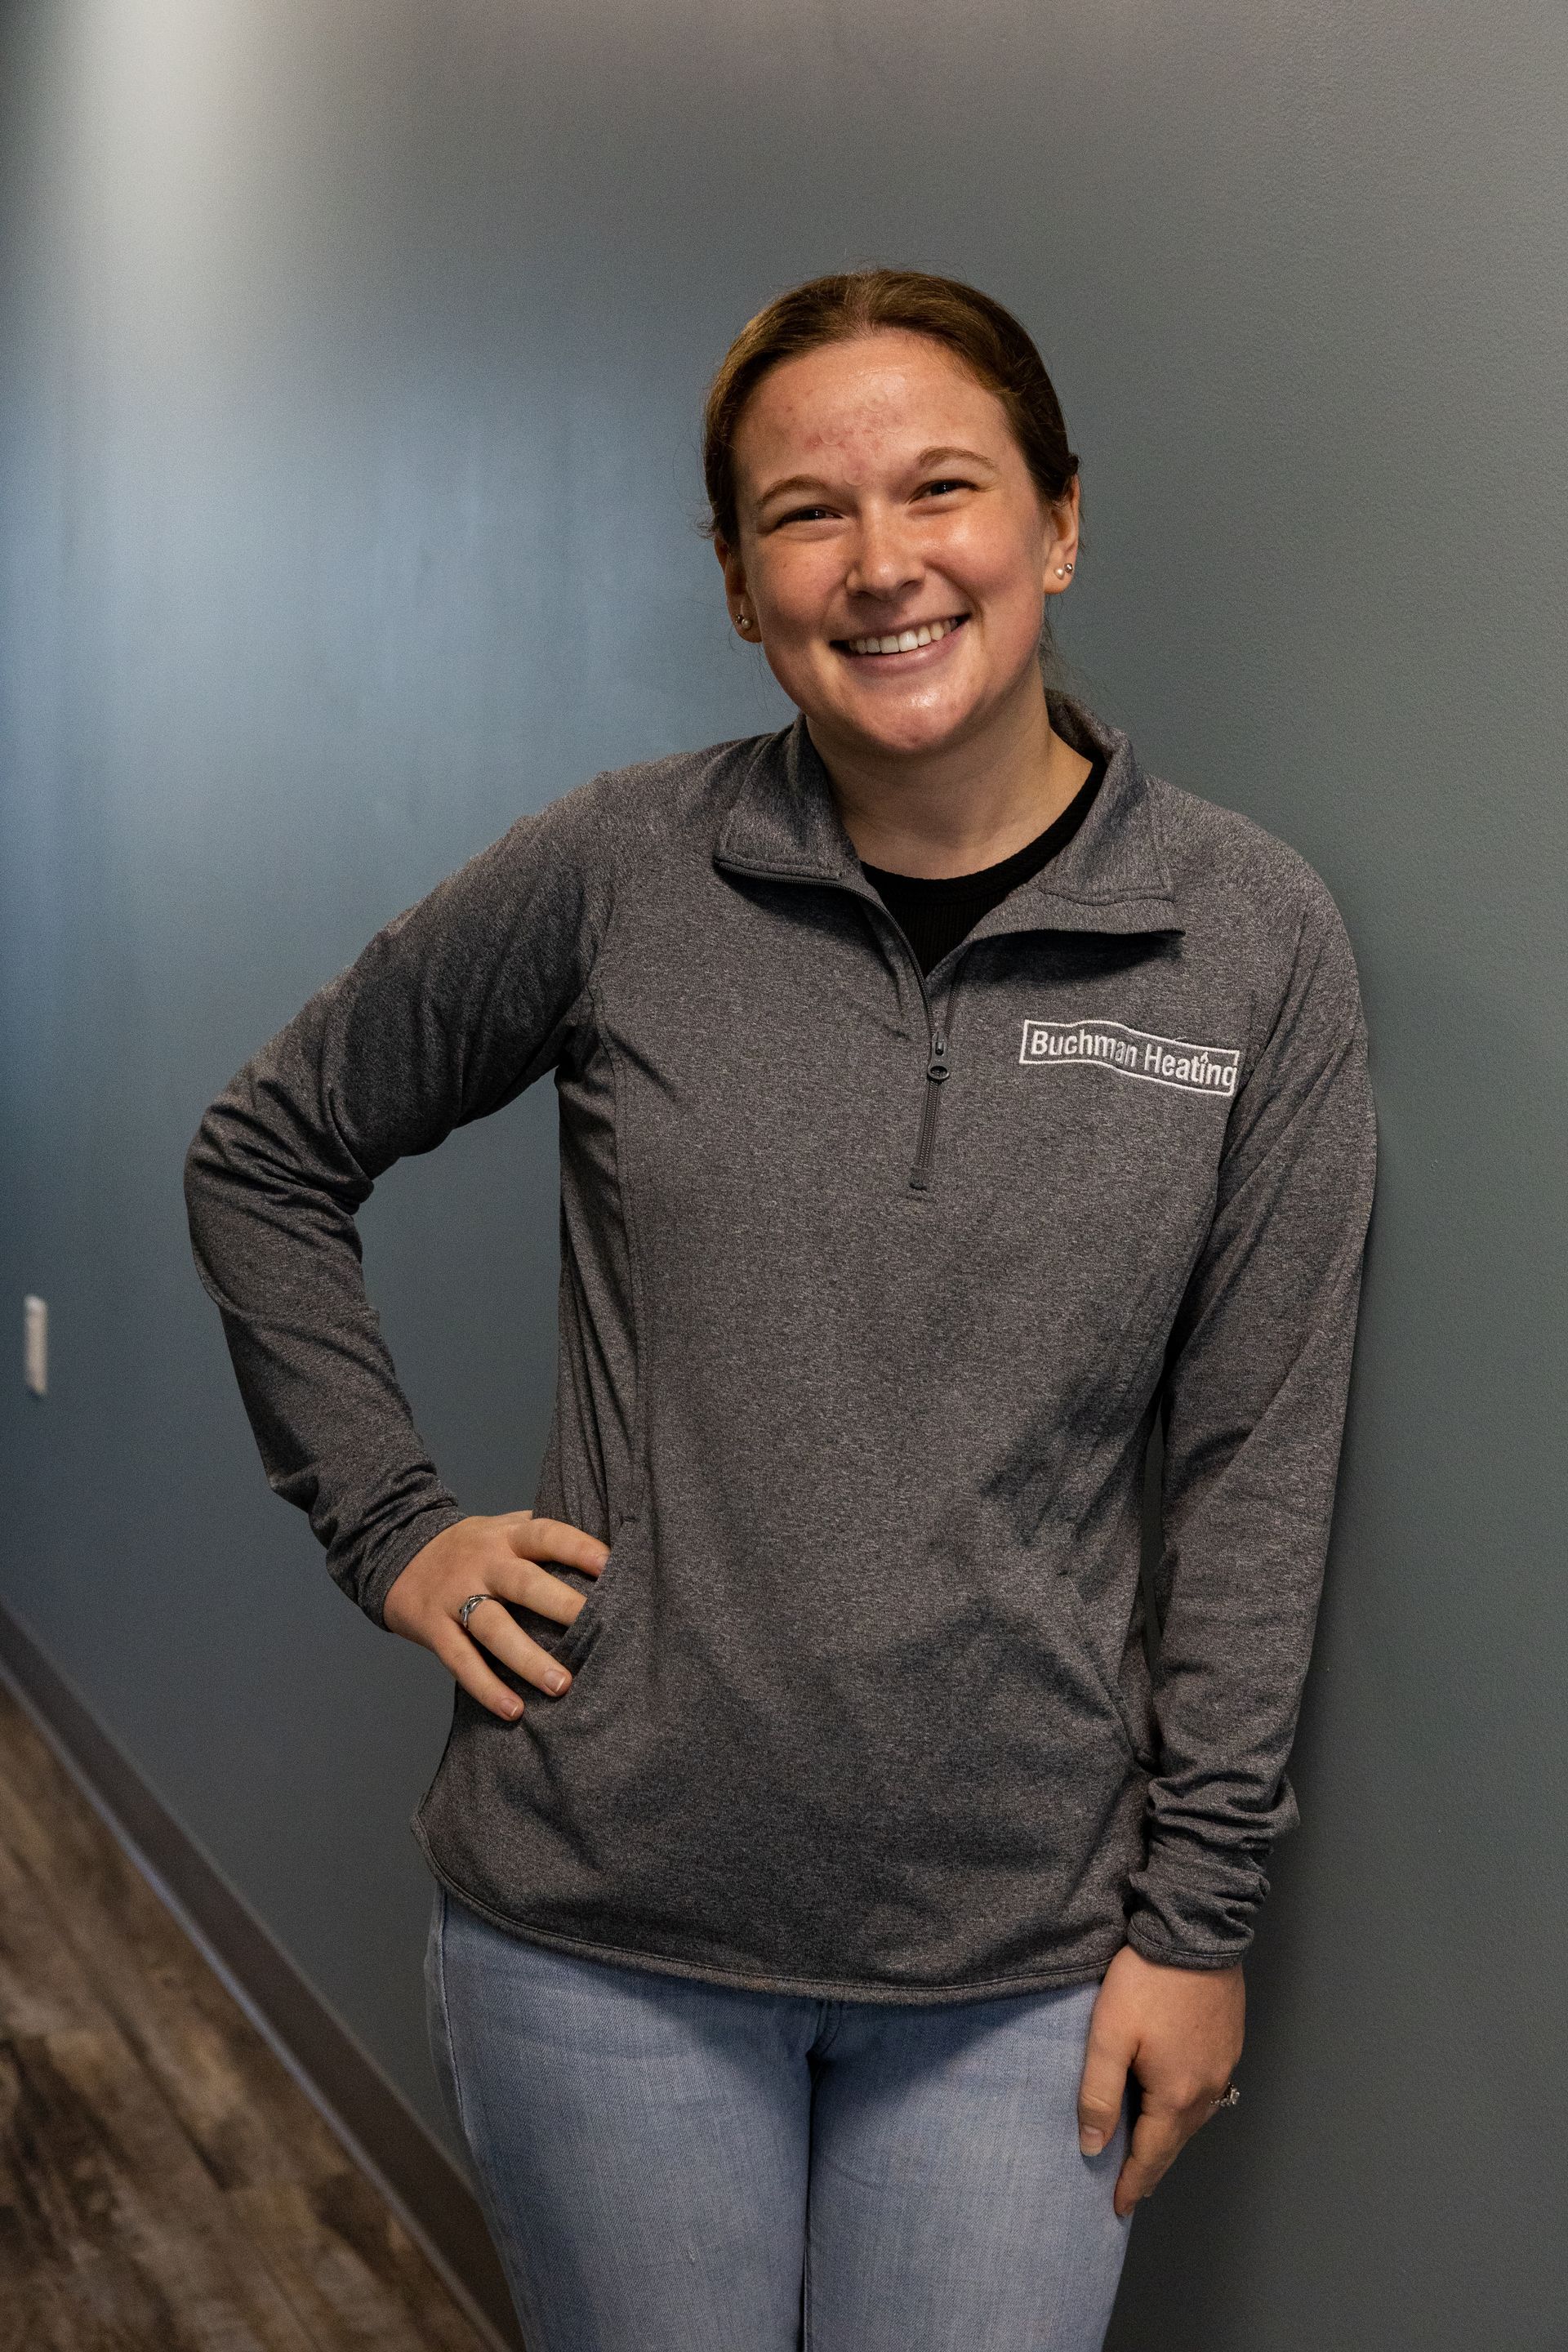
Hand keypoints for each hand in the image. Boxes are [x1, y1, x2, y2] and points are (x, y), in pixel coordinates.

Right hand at [382, 1510, 609, 1721]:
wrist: (396, 1552)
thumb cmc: (469, 1547)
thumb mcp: (501, 1528)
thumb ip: (541, 1535)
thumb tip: (607, 1546)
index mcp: (506, 1537)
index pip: (545, 1535)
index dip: (577, 1547)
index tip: (611, 1564)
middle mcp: (483, 1564)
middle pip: (524, 1583)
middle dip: (560, 1604)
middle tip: (597, 1626)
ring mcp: (456, 1597)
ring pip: (494, 1629)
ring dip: (528, 1658)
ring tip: (561, 1686)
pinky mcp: (435, 1629)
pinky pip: (462, 1661)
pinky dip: (487, 1687)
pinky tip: (513, 1710)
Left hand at [1076, 1942, 1244, 2218]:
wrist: (1195, 1930)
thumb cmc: (1147, 1981)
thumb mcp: (1109, 2035)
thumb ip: (1098, 2092)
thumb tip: (1092, 2146)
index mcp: (1177, 2095)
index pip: (1152, 2155)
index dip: (1134, 2183)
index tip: (1118, 2207)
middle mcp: (1208, 2088)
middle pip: (1176, 2140)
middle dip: (1153, 2165)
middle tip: (1131, 2186)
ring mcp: (1224, 2064)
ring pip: (1193, 2117)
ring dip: (1170, 2136)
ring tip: (1148, 2149)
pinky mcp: (1229, 2041)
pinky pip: (1206, 2090)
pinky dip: (1185, 2106)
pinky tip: (1173, 2101)